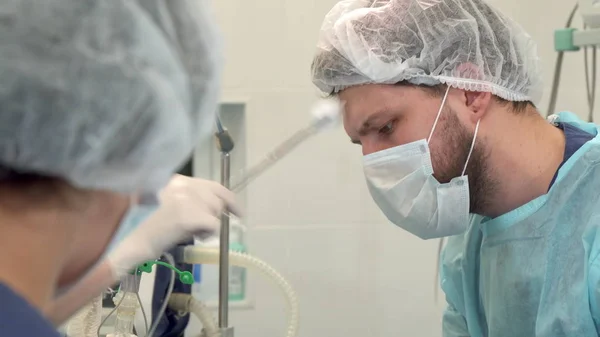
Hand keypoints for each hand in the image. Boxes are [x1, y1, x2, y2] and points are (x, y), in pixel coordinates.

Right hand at [107, 174, 240, 277]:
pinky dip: (209, 234)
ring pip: (215, 210)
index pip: (210, 184)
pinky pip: (213, 225)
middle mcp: (182, 184)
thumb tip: (211, 207)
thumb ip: (186, 200)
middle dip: (218, 212)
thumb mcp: (164, 205)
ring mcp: (186, 198)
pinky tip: (194, 238)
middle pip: (216, 196)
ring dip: (209, 224)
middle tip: (213, 227)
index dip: (226, 197)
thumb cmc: (141, 227)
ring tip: (192, 233)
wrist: (126, 241)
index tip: (236, 209)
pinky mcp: (188, 214)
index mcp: (175, 179)